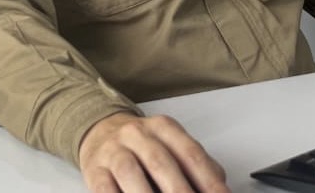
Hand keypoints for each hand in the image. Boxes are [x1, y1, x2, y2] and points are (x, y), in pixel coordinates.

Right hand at [78, 112, 229, 192]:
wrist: (100, 130)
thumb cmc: (142, 144)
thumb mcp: (171, 144)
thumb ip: (196, 164)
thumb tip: (220, 187)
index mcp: (164, 128)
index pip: (190, 153)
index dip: (207, 178)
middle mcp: (138, 134)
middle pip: (161, 163)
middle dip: (180, 191)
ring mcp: (114, 150)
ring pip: (131, 173)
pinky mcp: (94, 169)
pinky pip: (105, 187)